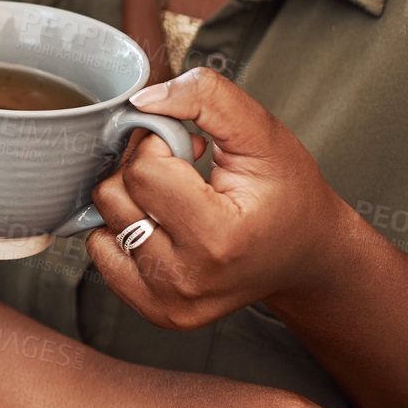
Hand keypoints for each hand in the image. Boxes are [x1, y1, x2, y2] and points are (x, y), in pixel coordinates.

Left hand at [86, 68, 352, 329]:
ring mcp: (169, 301)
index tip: (190, 147)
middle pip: (113, 196)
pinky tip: (164, 225)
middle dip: (144, 169)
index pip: (143, 171)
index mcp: (218, 239)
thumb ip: (206, 98)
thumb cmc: (288, 196)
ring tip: (178, 200)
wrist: (306, 255)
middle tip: (186, 174)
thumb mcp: (262, 134)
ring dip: (132, 200)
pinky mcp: (155, 309)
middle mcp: (189, 280)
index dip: (161, 143)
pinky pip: (101, 251)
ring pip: (102, 222)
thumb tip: (143, 100)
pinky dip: (123, 230)